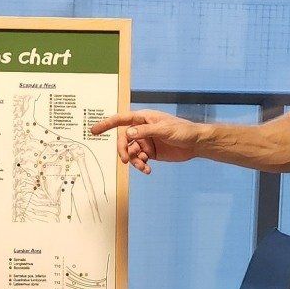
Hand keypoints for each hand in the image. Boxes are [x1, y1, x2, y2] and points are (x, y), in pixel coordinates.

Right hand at [88, 109, 205, 173]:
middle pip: (124, 139)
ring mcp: (146, 141)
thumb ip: (145, 131)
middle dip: (123, 150)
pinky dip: (141, 165)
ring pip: (131, 152)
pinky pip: (139, 159)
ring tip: (144, 166)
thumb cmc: (183, 131)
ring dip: (134, 160)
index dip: (106, 124)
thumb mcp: (164, 129)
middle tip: (125, 160)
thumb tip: (129, 133)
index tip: (94, 130)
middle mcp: (142, 129)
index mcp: (144, 118)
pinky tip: (148, 170)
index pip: (121, 120)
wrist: (195, 143)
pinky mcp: (150, 152)